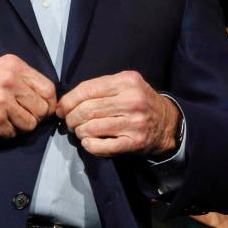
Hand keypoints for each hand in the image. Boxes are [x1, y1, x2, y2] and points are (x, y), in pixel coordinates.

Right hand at [0, 54, 56, 137]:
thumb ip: (19, 77)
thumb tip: (42, 95)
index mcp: (13, 65)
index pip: (48, 88)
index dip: (48, 102)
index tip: (41, 109)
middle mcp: (9, 81)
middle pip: (42, 109)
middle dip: (34, 116)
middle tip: (19, 116)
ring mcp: (1, 101)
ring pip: (29, 124)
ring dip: (19, 126)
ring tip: (4, 119)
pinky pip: (12, 134)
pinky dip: (4, 133)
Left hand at [56, 70, 179, 157]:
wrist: (167, 122)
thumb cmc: (138, 100)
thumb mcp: (124, 84)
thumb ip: (99, 88)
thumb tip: (66, 102)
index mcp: (126, 81)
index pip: (87, 89)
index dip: (68, 100)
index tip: (60, 108)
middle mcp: (131, 101)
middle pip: (87, 110)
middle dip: (71, 117)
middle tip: (68, 121)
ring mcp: (134, 123)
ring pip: (92, 128)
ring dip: (79, 131)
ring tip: (78, 130)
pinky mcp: (135, 142)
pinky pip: (102, 146)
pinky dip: (89, 145)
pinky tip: (87, 141)